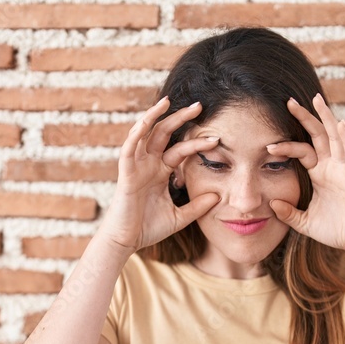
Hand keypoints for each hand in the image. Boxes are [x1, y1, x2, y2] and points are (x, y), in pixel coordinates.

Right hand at [96, 96, 221, 254]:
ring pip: (145, 134)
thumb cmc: (148, 229)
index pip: (181, 150)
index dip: (197, 143)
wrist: (126, 242)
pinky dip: (136, 133)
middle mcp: (148, 164)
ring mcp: (136, 166)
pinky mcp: (126, 173)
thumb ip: (198, 206)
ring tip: (168, 101)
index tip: (217, 138)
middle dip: (180, 119)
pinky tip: (146, 121)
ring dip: (156, 116)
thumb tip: (218, 196)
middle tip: (199, 106)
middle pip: (164, 134)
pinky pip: (129, 148)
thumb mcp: (180, 216)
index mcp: (161, 172)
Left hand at [265, 93, 344, 250]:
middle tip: (290, 101)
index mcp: (319, 174)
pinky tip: (340, 124)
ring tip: (316, 100)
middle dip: (305, 118)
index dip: (286, 146)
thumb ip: (288, 213)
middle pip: (317, 135)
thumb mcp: (304, 222)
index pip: (302, 151)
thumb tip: (271, 204)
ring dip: (326, 118)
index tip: (268, 145)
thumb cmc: (335, 230)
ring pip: (335, 137)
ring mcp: (344, 169)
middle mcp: (332, 167)